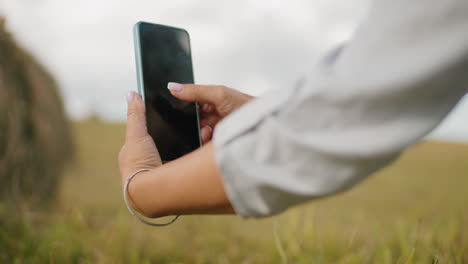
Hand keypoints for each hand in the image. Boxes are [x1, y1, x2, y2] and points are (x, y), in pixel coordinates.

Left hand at [118, 91, 232, 217]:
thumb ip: (136, 115)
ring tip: (203, 136)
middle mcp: (147, 167)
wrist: (149, 193)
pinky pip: (186, 168)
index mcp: (135, 156)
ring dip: (188, 149)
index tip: (175, 118)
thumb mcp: (136, 134)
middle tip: (195, 127)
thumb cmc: (138, 165)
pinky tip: (202, 153)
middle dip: (178, 138)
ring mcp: (160, 177)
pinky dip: (194, 161)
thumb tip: (131, 93)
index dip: (161, 127)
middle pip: (165, 146)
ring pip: (177, 157)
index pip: (148, 137)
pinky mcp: (174, 185)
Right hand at [168, 83, 253, 142]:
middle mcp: (212, 113)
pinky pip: (205, 145)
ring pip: (198, 134)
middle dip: (194, 125)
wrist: (264, 125)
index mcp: (211, 99)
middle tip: (201, 125)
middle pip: (192, 121)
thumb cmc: (246, 106)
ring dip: (201, 134)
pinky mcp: (219, 142)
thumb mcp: (219, 95)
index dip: (184, 110)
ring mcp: (216, 128)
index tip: (179, 114)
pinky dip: (206, 144)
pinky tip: (210, 141)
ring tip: (208, 134)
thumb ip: (196, 91)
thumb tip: (173, 87)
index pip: (190, 104)